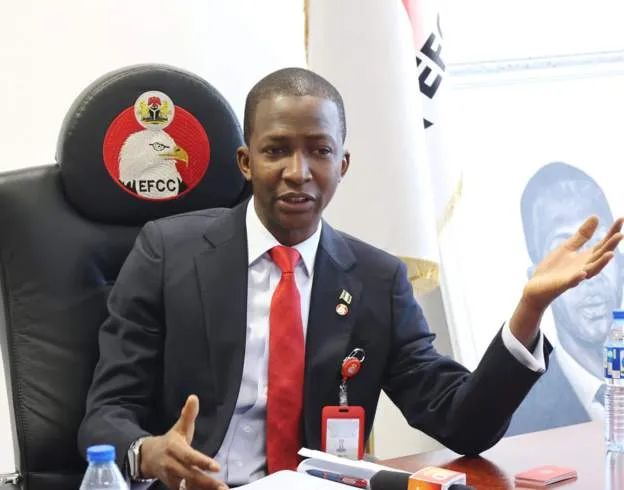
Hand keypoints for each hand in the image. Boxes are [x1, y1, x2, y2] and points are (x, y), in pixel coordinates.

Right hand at [140, 395, 227, 489]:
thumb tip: (194, 397)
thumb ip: (188, 414)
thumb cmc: (170, 441)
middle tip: (223, 487)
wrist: (148, 457)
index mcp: (174, 448)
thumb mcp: (179, 427)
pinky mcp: (172, 486)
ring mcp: (171, 477)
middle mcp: (172, 464)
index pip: (189, 456)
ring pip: (187, 486)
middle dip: (207, 482)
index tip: (216, 467)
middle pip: (190, 475)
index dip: (202, 462)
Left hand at [510, 216, 623, 346]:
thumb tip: (596, 216)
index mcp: (586, 257)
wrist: (537, 286)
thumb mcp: (568, 247)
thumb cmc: (554, 267)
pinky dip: (578, 278)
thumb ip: (582, 235)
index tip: (621, 219)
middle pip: (600, 256)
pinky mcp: (562, 284)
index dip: (612, 232)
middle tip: (620, 235)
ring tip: (610, 254)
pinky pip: (572, 281)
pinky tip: (582, 273)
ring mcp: (575, 276)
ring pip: (591, 270)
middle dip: (610, 246)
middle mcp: (585, 267)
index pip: (603, 244)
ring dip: (601, 263)